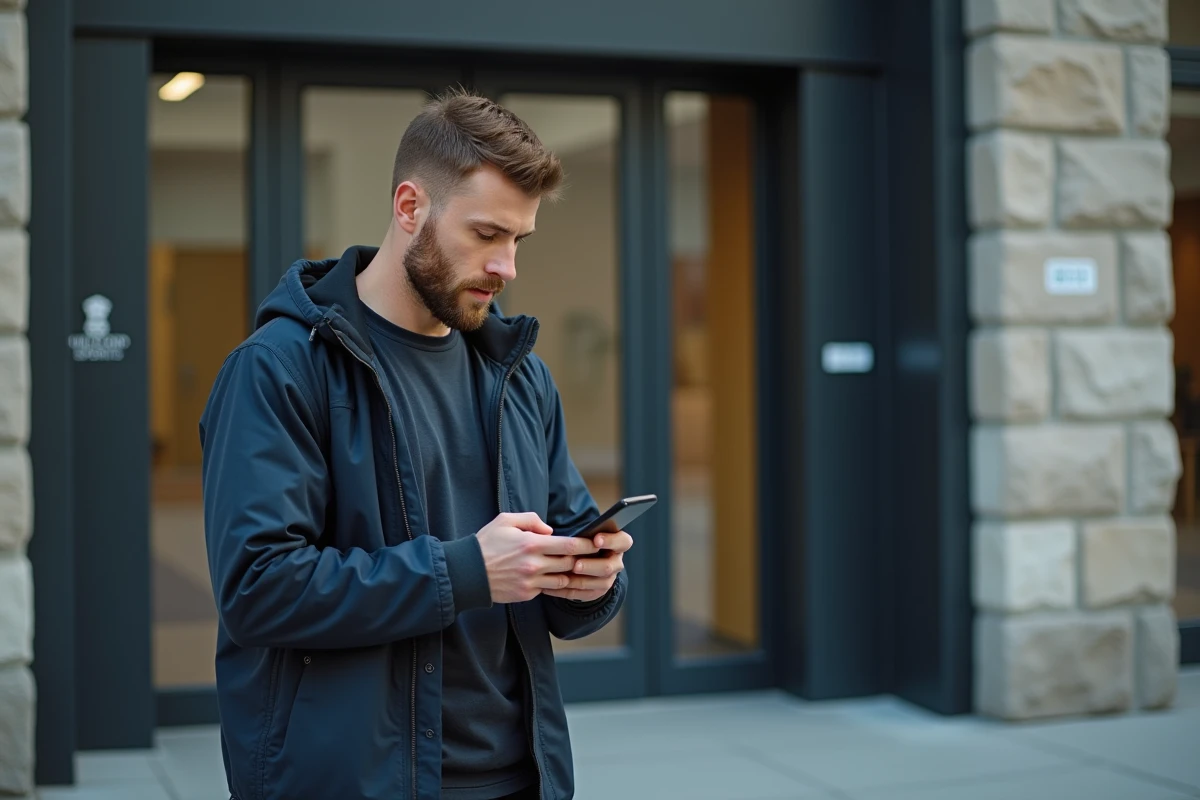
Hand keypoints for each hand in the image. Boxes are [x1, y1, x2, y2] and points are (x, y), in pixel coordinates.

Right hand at [476, 512, 600, 603]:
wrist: (466, 572)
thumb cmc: (486, 543)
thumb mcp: (505, 520)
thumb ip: (531, 520)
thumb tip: (550, 532)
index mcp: (531, 544)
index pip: (569, 545)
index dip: (586, 545)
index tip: (596, 543)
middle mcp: (534, 565)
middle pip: (570, 564)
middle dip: (582, 560)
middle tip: (592, 556)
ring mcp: (530, 582)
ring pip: (562, 580)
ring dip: (570, 574)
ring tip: (577, 569)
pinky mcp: (526, 594)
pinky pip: (548, 590)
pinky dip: (554, 584)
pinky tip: (557, 578)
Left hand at [542, 531, 632, 602]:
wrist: (584, 559)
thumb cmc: (585, 540)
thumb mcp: (587, 531)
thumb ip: (585, 529)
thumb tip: (568, 523)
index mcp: (618, 543)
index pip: (623, 542)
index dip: (611, 541)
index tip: (596, 540)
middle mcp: (616, 562)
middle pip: (609, 567)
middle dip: (591, 566)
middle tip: (576, 565)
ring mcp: (609, 578)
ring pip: (599, 583)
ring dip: (580, 581)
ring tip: (563, 579)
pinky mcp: (598, 591)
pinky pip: (585, 594)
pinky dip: (568, 591)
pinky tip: (553, 588)